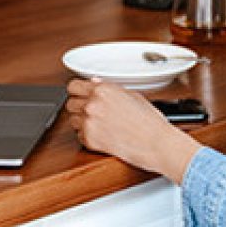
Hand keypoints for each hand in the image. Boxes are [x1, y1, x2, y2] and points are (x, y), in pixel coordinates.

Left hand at [66, 78, 203, 182]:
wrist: (155, 143)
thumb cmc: (149, 121)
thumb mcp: (132, 95)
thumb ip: (108, 88)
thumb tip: (94, 82)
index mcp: (102, 90)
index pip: (73, 86)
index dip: (77, 91)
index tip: (80, 95)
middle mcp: (92, 104)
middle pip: (69, 103)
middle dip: (79, 107)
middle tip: (92, 112)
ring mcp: (89, 123)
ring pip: (72, 120)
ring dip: (82, 122)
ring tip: (100, 125)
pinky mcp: (89, 140)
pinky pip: (79, 135)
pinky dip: (88, 136)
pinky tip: (103, 135)